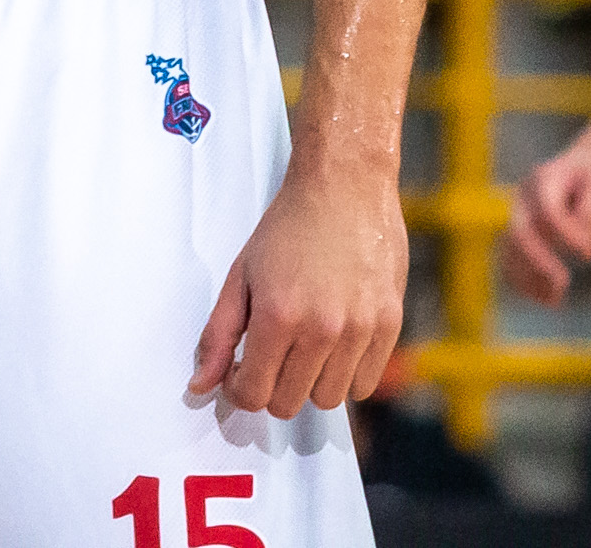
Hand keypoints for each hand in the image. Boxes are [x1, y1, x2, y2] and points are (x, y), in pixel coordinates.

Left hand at [190, 159, 406, 418]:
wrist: (345, 185)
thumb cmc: (290, 225)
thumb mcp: (241, 275)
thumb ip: (218, 335)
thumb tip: (200, 386)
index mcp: (278, 316)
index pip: (253, 394)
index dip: (240, 388)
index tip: (242, 369)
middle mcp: (321, 329)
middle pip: (289, 403)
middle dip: (272, 386)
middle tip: (272, 354)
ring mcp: (360, 329)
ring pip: (328, 399)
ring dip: (310, 382)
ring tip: (305, 346)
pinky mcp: (390, 323)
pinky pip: (365, 383)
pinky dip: (347, 374)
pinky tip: (335, 345)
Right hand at [498, 140, 590, 304]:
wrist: (583, 165)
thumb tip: (581, 249)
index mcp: (544, 177)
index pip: (548, 211)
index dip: (567, 236)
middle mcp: (522, 196)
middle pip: (520, 233)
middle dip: (539, 263)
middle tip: (564, 284)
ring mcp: (516, 214)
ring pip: (510, 252)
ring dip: (529, 279)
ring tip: (554, 300)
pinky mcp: (517, 232)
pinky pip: (511, 262)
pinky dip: (524, 283)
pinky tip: (547, 298)